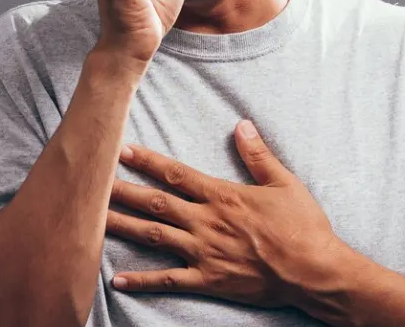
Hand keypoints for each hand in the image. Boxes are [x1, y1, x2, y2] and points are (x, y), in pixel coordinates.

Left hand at [106, 120, 359, 308]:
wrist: (314, 271)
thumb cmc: (303, 227)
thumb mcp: (284, 183)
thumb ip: (258, 154)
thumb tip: (241, 124)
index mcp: (222, 196)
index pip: (175, 174)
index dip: (146, 161)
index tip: (121, 150)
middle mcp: (206, 222)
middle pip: (155, 202)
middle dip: (121, 190)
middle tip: (90, 181)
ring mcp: (204, 252)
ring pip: (153, 236)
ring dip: (122, 226)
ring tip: (91, 219)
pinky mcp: (208, 280)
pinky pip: (168, 280)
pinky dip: (142, 281)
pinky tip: (117, 279)